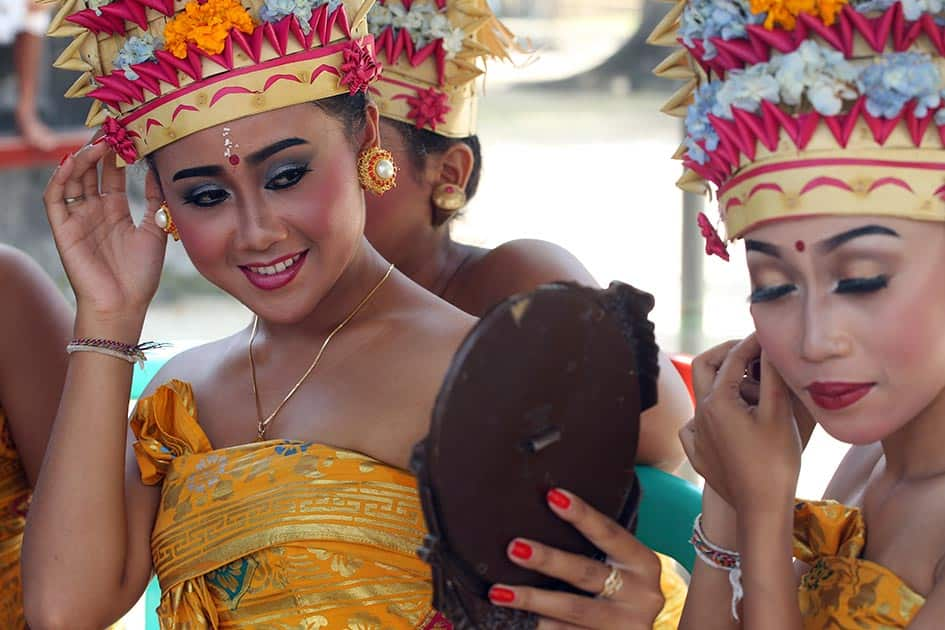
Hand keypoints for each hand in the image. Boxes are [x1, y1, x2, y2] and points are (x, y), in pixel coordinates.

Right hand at [45, 141, 166, 319]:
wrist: (124, 305)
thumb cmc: (140, 274)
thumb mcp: (155, 231)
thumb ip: (155, 202)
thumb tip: (158, 173)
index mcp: (115, 212)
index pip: (112, 175)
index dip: (117, 155)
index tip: (128, 134)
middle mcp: (94, 212)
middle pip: (90, 172)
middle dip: (98, 150)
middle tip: (110, 129)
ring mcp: (77, 219)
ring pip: (72, 179)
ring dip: (81, 159)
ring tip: (98, 143)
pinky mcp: (63, 230)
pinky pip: (55, 199)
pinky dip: (60, 179)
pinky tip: (72, 163)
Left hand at [488, 489, 666, 628]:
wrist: (651, 629)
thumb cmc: (628, 587)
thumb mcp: (625, 565)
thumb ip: (598, 546)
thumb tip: (549, 507)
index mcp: (643, 564)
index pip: (609, 534)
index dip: (583, 515)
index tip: (553, 496)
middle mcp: (639, 596)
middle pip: (586, 573)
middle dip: (548, 560)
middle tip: (515, 548)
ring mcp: (624, 626)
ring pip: (572, 611)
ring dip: (533, 600)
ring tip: (499, 592)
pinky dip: (540, 627)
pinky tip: (514, 621)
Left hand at [679, 335, 801, 517]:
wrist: (761, 508)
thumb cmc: (775, 460)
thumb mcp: (779, 412)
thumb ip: (772, 373)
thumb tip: (770, 344)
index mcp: (716, 401)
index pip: (733, 358)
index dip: (752, 342)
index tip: (768, 334)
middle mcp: (699, 414)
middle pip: (704, 366)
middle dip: (726, 352)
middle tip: (750, 349)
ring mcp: (695, 435)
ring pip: (703, 395)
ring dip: (723, 383)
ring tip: (751, 386)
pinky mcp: (698, 454)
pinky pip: (695, 424)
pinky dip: (711, 413)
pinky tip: (729, 418)